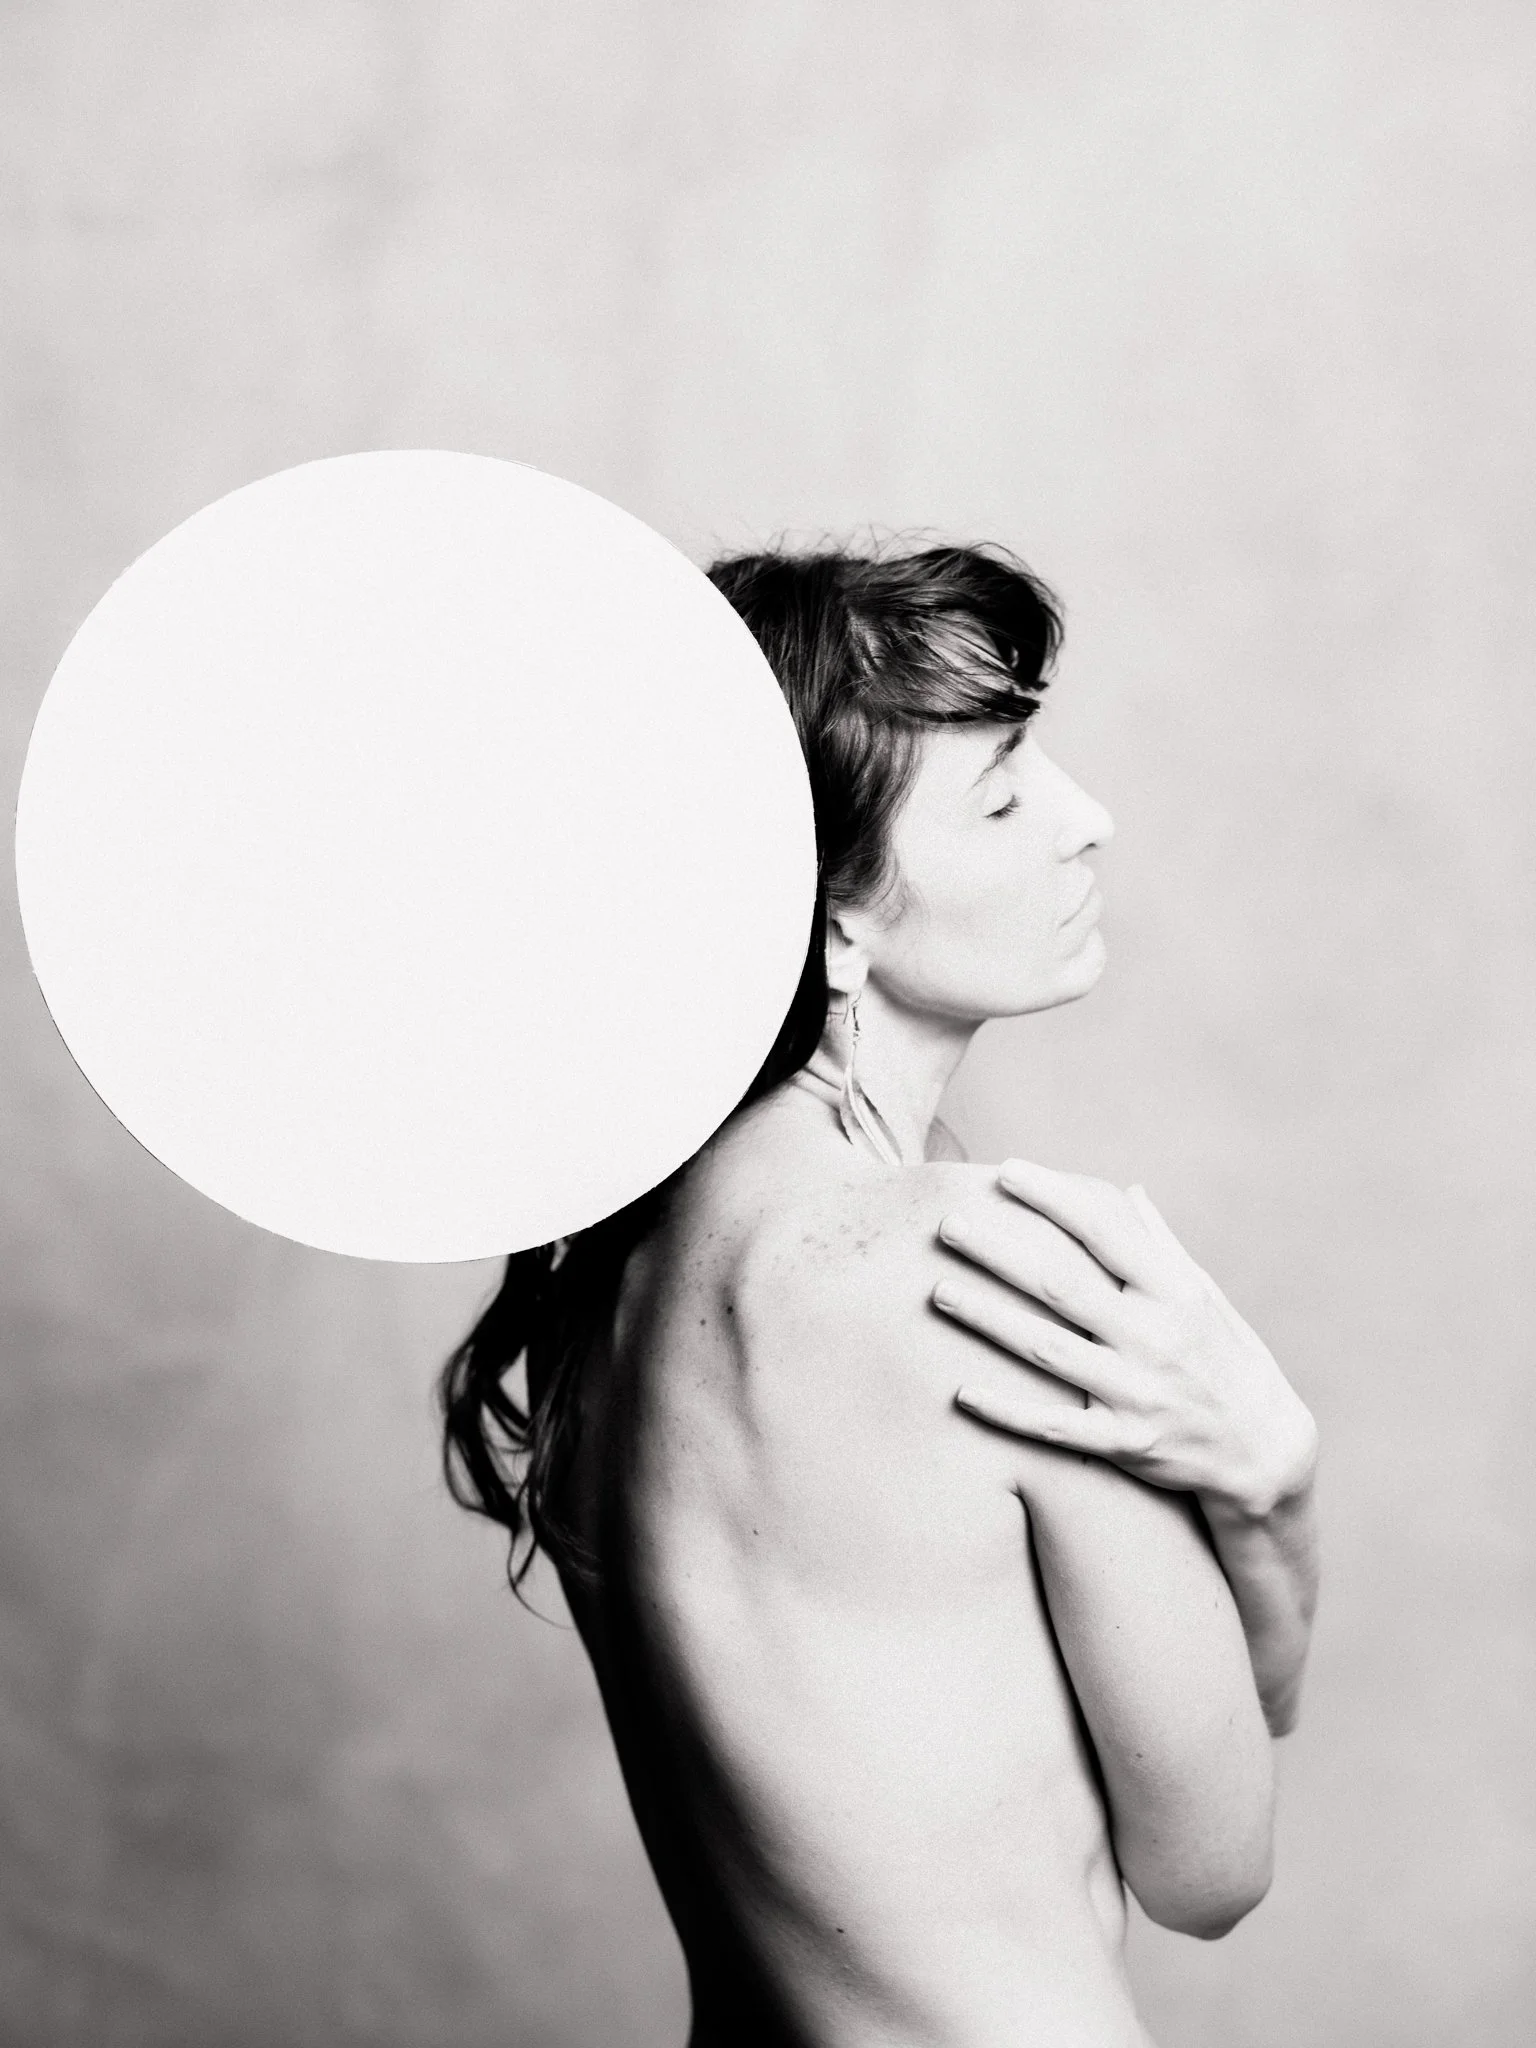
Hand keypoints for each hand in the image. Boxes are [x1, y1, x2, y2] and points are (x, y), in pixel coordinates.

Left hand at [933, 1159, 1317, 1518]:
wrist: (1266, 1452)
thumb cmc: (1228, 1359)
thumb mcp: (1207, 1297)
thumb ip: (1161, 1245)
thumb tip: (1128, 1191)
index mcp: (1174, 1293)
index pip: (1105, 1233)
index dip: (1054, 1198)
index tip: (1007, 1170)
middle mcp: (1155, 1338)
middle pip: (1061, 1287)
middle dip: (1000, 1253)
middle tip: (947, 1224)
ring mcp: (1138, 1392)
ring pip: (1047, 1351)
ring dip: (988, 1320)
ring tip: (937, 1292)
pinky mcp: (1126, 1443)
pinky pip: (1055, 1428)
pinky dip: (1008, 1411)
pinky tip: (961, 1392)